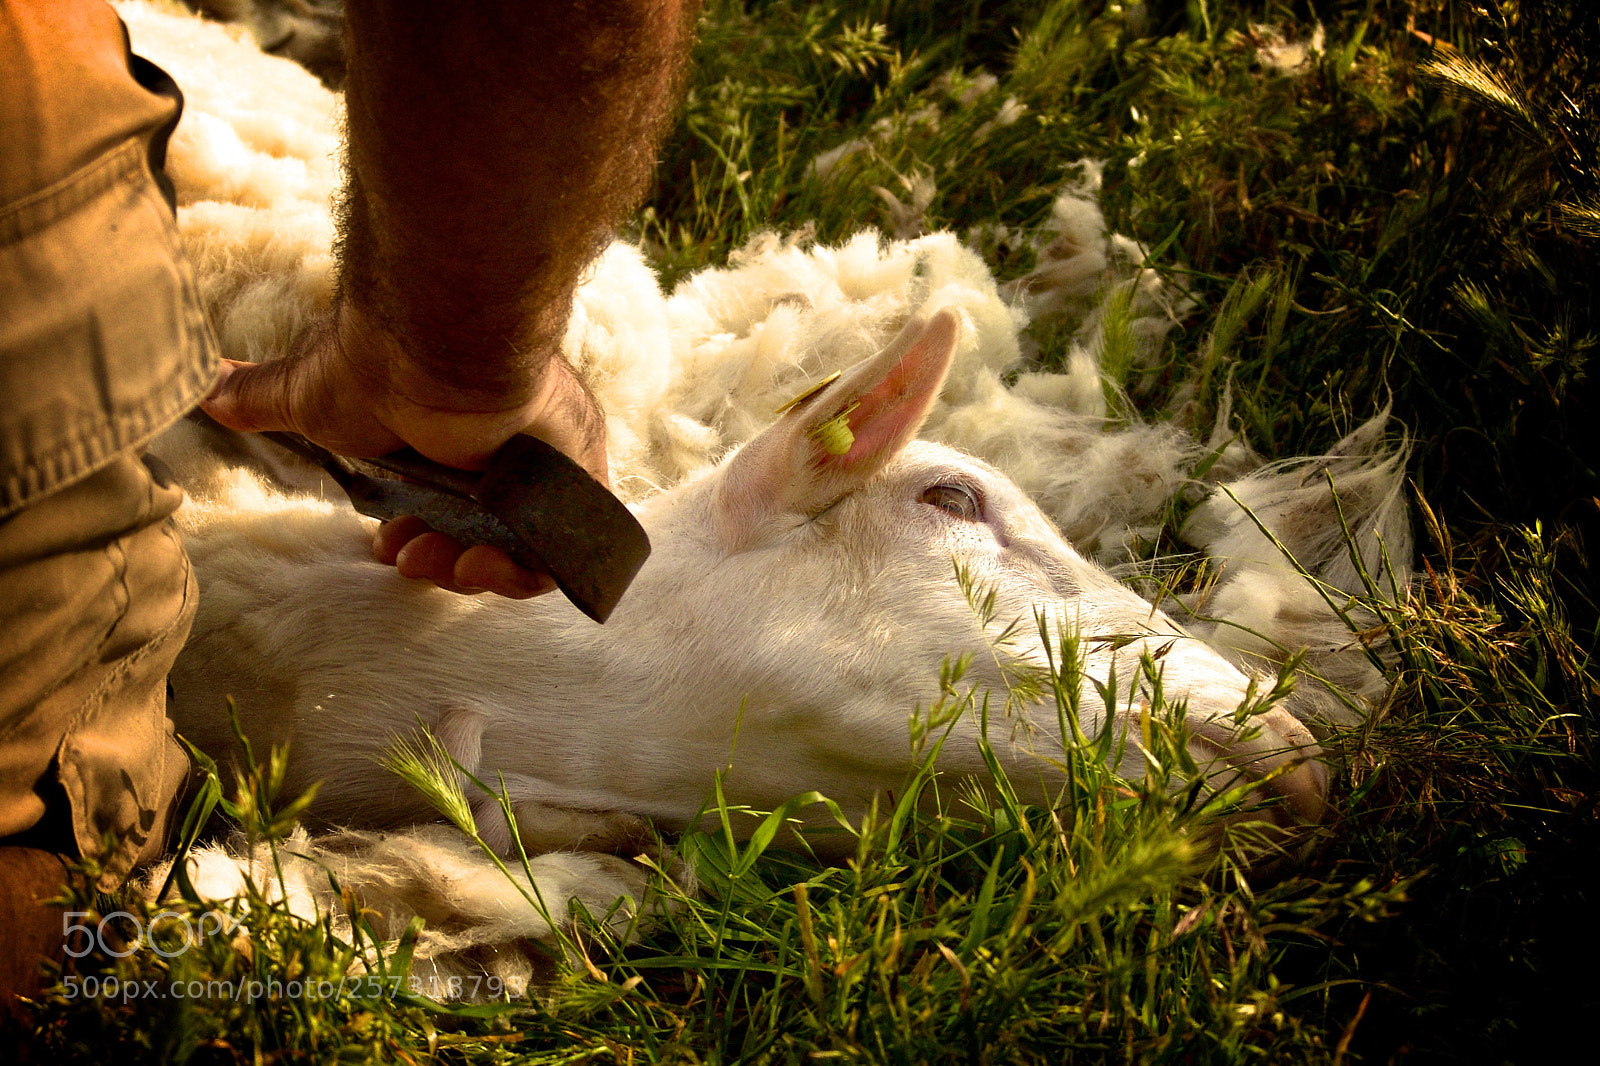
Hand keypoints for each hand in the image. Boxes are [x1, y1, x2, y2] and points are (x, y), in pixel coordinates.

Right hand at [201, 302, 607, 598]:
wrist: (435, 342)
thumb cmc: (373, 362)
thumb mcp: (306, 394)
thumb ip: (258, 400)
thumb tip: (200, 389)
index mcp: (454, 437)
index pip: (449, 508)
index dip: (418, 539)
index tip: (387, 547)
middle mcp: (505, 452)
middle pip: (486, 536)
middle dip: (441, 561)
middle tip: (408, 560)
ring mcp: (547, 468)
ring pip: (524, 550)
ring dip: (474, 573)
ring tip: (441, 565)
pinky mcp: (577, 480)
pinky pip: (566, 551)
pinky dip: (523, 574)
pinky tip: (482, 566)